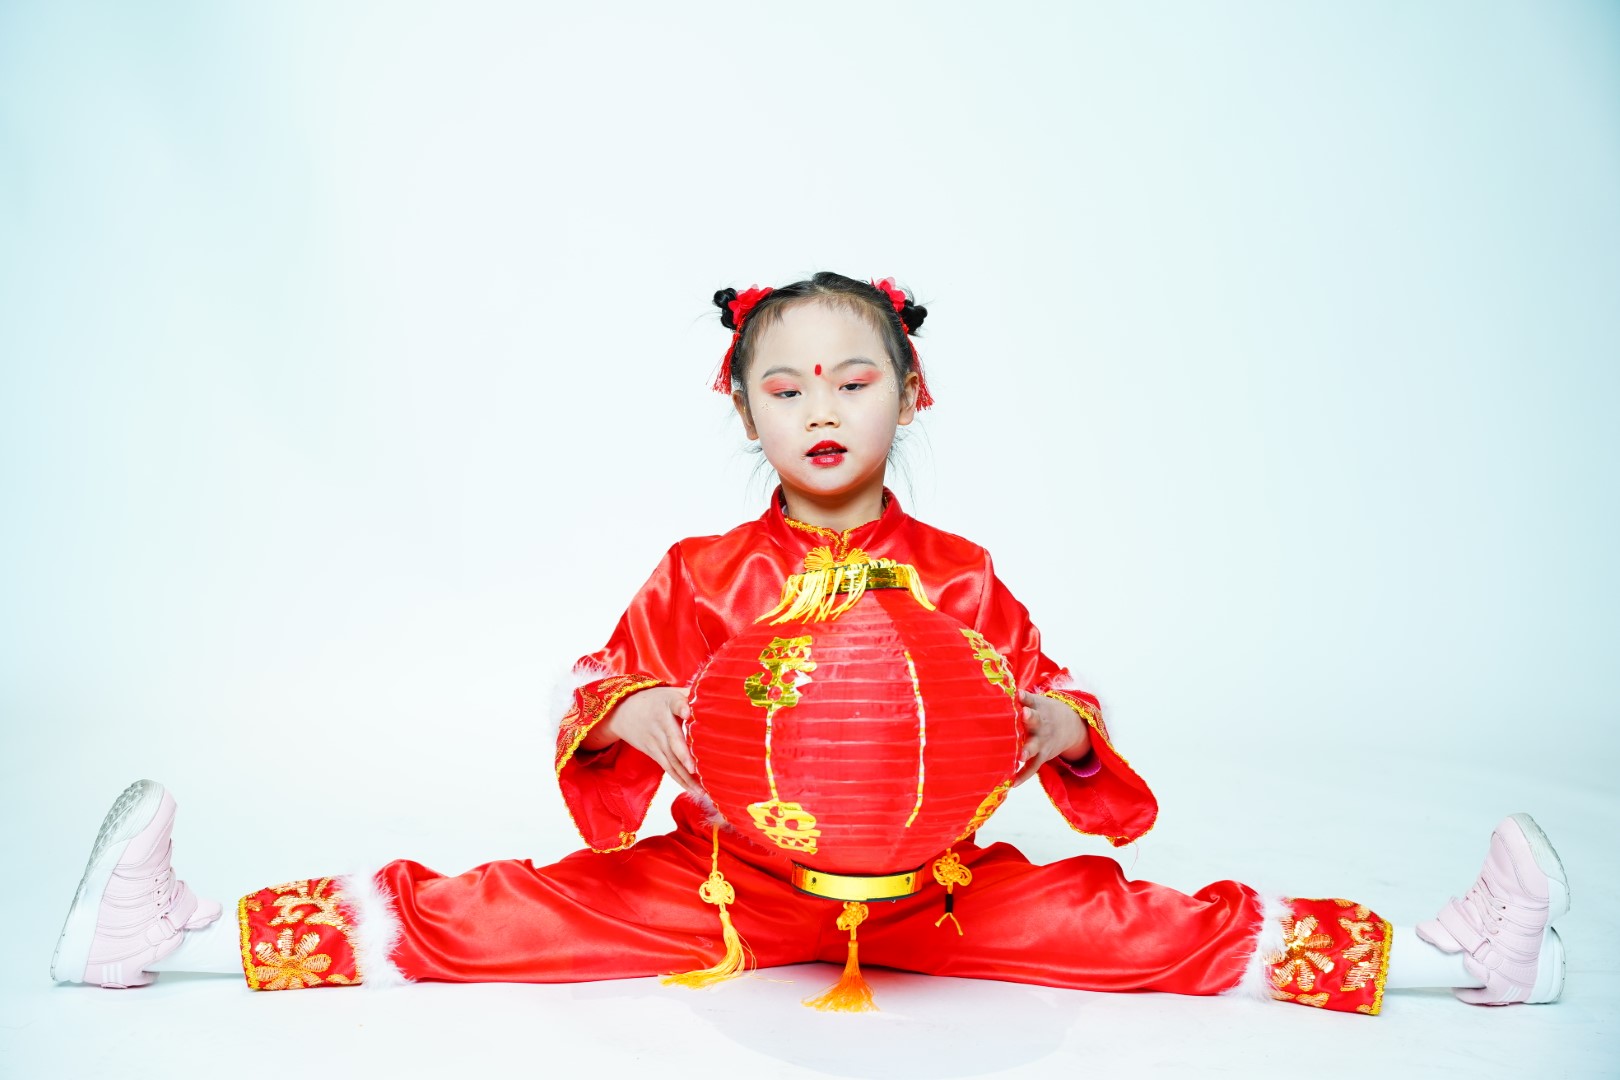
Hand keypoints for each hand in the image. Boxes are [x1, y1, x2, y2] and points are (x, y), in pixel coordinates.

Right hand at [582, 686, 699, 795]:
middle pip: (672, 740)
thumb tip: (718, 694)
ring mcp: (656, 741)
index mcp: (668, 703)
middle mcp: (661, 723)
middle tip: (694, 768)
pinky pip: (668, 768)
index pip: (675, 703)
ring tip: (701, 790)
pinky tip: (693, 789)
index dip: (682, 708)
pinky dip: (680, 779)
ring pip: (671, 760)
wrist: (622, 711)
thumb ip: (692, 694)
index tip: (688, 713)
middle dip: (683, 756)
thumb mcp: (671, 692)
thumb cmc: (656, 700)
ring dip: (686, 776)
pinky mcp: (653, 753)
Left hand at [1013, 690, 1091, 786]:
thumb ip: (1021, 699)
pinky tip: (1012, 783)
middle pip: (1035, 720)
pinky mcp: (1043, 755)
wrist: (1070, 726)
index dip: (1024, 698)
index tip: (1018, 695)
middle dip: (1029, 717)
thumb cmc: (1043, 711)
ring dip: (1027, 750)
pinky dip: (1024, 775)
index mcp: (1037, 708)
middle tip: (1023, 714)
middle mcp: (1040, 724)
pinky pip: (1033, 768)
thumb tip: (999, 685)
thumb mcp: (1037, 702)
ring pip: (1035, 746)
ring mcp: (1043, 741)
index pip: (1030, 700)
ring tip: (1020, 756)